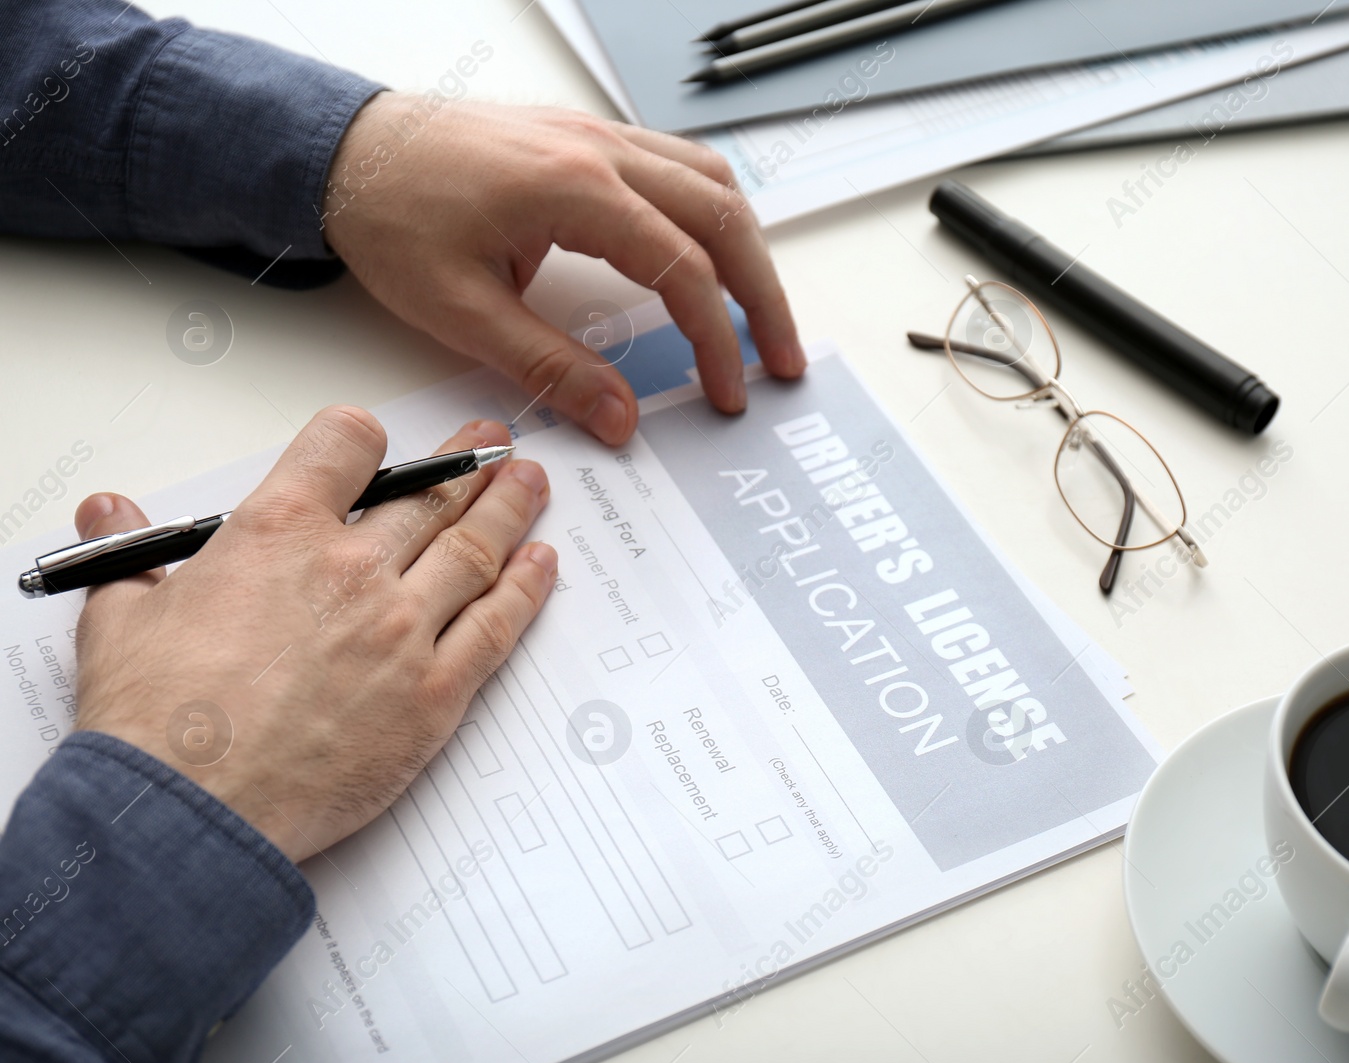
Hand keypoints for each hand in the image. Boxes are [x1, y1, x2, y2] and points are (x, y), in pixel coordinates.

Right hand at [71, 408, 554, 862]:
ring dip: (510, 510)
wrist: (189, 812)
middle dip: (467, 463)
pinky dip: (526, 589)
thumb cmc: (156, 721)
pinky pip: (496, 627)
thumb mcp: (122, 616)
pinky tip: (542, 564)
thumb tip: (109, 510)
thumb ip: (129, 553)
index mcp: (278, 532)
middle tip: (495, 445)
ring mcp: (402, 630)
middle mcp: (351, 569)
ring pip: (474, 549)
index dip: (365, 438)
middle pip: (430, 495)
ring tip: (532, 484)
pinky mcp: (434, 694)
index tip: (380, 447)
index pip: (346, 445)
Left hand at [321, 95, 805, 444]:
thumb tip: (619, 418)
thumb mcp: (460, 312)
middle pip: (723, 218)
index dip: (716, 339)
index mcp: (573, 189)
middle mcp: (599, 150)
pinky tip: (713, 253)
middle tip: (781, 360)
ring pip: (711, 182)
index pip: (682, 269)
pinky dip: (712, 213)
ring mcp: (597, 136)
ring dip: (748, 248)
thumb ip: (549, 367)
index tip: (725, 393)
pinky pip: (679, 164)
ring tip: (760, 313)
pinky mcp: (587, 140)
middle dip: (764, 295)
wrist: (343, 151)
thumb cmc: (390, 218)